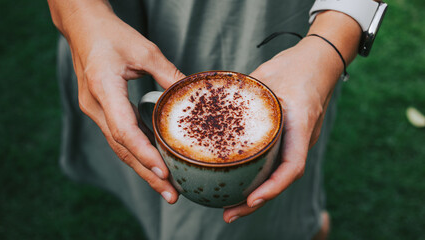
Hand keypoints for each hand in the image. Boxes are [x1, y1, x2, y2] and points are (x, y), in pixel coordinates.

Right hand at [55, 3, 184, 202]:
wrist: (84, 27)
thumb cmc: (111, 35)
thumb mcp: (145, 50)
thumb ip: (169, 75)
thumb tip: (194, 95)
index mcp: (103, 88)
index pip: (123, 130)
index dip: (144, 153)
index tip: (164, 171)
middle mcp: (95, 106)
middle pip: (122, 148)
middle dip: (146, 173)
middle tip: (170, 194)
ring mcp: (95, 110)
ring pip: (120, 147)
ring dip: (142, 168)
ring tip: (165, 187)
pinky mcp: (101, 111)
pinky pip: (119, 137)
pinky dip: (137, 152)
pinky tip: (153, 164)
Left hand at [223, 36, 344, 222]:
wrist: (315, 62)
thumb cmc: (296, 66)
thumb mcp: (270, 76)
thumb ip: (245, 91)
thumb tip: (207, 104)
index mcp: (300, 126)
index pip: (292, 166)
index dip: (273, 187)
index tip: (252, 199)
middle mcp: (299, 141)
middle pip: (280, 180)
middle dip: (255, 202)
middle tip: (228, 215)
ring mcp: (293, 142)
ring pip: (275, 175)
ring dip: (252, 194)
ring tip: (228, 207)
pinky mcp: (284, 139)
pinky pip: (271, 162)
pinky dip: (254, 176)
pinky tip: (233, 180)